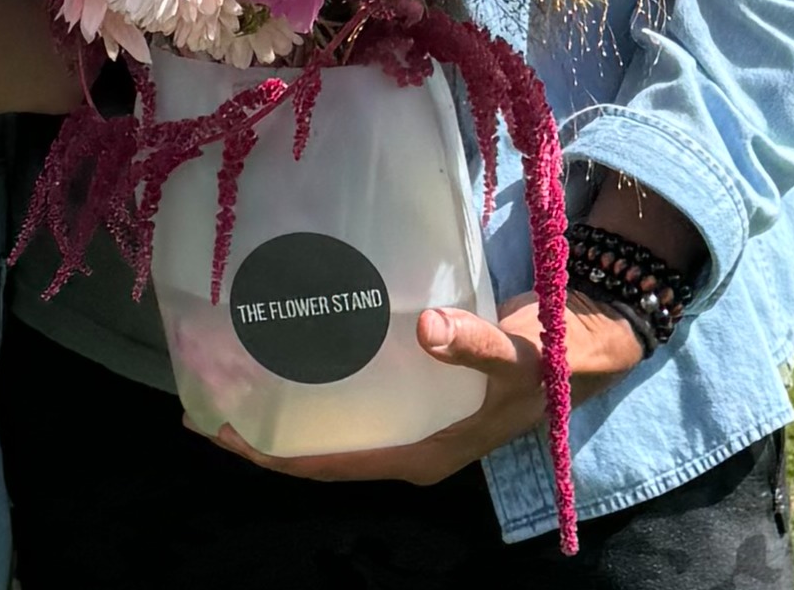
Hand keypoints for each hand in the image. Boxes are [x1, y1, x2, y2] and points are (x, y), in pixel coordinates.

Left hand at [203, 293, 645, 484]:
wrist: (593, 336)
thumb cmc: (560, 357)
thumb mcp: (525, 354)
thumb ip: (479, 344)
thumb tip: (425, 329)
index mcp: (426, 452)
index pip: (334, 463)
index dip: (275, 453)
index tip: (220, 432)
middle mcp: (411, 440)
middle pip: (320, 448)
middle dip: (261, 432)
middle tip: (199, 401)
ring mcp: (412, 414)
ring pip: (332, 420)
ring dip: (282, 404)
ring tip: (223, 372)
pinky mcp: (416, 382)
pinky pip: (351, 387)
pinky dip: (313, 372)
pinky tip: (282, 342)